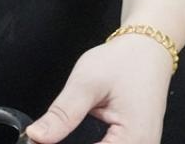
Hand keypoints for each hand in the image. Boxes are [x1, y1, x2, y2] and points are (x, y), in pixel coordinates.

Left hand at [26, 35, 172, 143]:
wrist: (147, 50)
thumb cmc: (125, 62)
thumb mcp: (86, 84)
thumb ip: (62, 114)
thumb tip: (37, 135)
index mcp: (133, 139)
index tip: (40, 141)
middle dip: (67, 143)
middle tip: (43, 136)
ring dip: (78, 142)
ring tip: (58, 132)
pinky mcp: (134, 141)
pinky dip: (91, 141)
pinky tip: (72, 134)